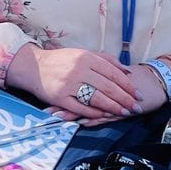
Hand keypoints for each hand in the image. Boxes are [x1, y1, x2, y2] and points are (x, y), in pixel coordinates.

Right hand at [5, 45, 141, 120]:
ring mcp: (69, 84)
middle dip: (125, 98)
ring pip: (97, 98)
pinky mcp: (60, 97)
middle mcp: (78, 70)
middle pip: (108, 87)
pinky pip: (81, 108)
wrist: (33, 67)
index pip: (113, 73)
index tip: (138, 94)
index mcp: (86, 57)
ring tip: (125, 113)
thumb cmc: (61, 60)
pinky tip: (105, 116)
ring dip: (113, 107)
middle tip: (136, 107)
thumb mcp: (82, 53)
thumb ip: (105, 59)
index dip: (127, 85)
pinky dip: (94, 113)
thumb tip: (127, 71)